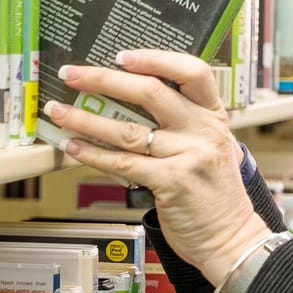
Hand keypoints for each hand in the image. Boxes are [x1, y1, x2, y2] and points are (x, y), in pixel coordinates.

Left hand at [52, 51, 270, 286]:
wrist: (232, 237)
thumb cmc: (215, 196)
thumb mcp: (211, 150)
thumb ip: (184, 126)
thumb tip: (129, 105)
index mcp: (214, 118)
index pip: (192, 72)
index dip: (156, 58)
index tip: (122, 56)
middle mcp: (203, 131)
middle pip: (150, 91)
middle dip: (103, 79)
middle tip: (73, 74)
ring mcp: (189, 156)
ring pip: (127, 129)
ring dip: (85, 118)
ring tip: (60, 111)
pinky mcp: (172, 182)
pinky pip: (123, 163)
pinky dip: (93, 155)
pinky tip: (74, 148)